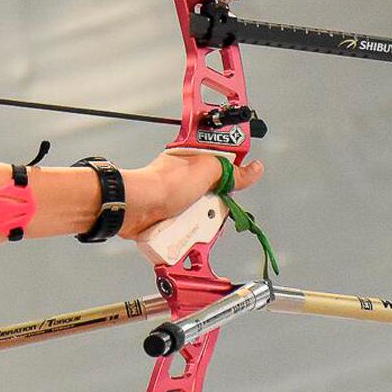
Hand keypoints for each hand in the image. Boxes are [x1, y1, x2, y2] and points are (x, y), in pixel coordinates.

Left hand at [119, 150, 262, 240]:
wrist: (137, 209)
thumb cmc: (162, 184)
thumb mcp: (207, 170)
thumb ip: (232, 170)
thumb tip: (254, 168)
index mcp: (193, 159)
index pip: (223, 164)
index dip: (233, 175)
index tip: (237, 184)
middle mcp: (186, 178)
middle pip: (217, 194)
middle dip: (219, 204)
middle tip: (214, 204)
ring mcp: (178, 200)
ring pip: (205, 213)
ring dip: (205, 221)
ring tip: (198, 218)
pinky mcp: (171, 218)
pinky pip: (190, 228)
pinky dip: (192, 232)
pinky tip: (190, 229)